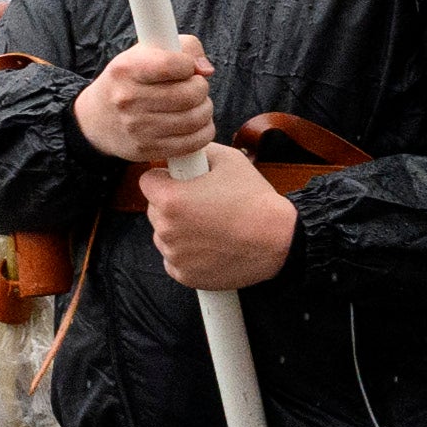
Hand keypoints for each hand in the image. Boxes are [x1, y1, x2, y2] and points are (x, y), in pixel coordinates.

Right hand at [75, 38, 217, 173]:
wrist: (95, 120)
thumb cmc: (128, 82)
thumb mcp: (143, 53)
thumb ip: (182, 47)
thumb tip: (206, 70)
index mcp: (126, 69)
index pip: (172, 64)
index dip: (189, 64)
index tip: (187, 67)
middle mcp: (128, 99)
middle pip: (189, 94)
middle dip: (201, 88)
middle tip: (196, 87)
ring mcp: (137, 128)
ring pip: (195, 119)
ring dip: (205, 110)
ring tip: (197, 105)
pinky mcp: (146, 150)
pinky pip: (192, 143)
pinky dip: (204, 132)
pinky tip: (197, 123)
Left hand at [136, 147, 301, 288]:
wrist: (280, 240)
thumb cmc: (255, 201)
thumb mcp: (229, 160)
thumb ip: (199, 152)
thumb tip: (185, 151)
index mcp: (171, 199)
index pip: (147, 181)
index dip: (165, 178)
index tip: (180, 181)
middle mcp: (166, 229)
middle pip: (154, 210)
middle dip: (171, 205)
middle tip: (202, 204)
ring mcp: (174, 255)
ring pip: (163, 235)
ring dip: (178, 230)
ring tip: (210, 226)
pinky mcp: (184, 275)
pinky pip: (174, 259)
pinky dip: (186, 254)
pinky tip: (210, 245)